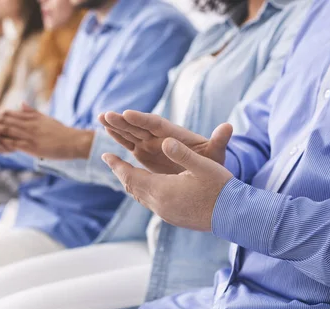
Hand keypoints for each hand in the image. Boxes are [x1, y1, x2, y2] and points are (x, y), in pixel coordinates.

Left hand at [0, 104, 93, 158]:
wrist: (74, 141)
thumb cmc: (61, 132)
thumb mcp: (46, 118)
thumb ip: (32, 112)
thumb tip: (22, 104)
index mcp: (30, 118)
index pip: (6, 113)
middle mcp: (27, 124)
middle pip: (2, 118)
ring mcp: (29, 134)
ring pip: (5, 128)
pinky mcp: (32, 145)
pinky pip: (13, 142)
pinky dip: (0, 139)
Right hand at [100, 110, 232, 173]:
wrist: (206, 173)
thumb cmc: (213, 162)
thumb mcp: (216, 154)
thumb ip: (219, 141)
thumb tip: (229, 127)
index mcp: (175, 134)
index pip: (156, 124)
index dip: (142, 120)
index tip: (127, 114)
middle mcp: (161, 136)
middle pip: (139, 126)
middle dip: (123, 121)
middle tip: (106, 115)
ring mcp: (151, 144)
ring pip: (131, 133)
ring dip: (116, 126)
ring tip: (101, 117)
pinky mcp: (145, 153)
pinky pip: (129, 143)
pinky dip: (118, 137)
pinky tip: (105, 130)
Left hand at [103, 125, 234, 230]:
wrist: (234, 217)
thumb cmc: (220, 189)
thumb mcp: (203, 166)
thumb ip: (182, 153)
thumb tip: (164, 141)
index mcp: (162, 190)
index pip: (131, 176)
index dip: (117, 165)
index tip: (105, 154)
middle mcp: (159, 205)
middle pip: (132, 187)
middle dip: (121, 173)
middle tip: (111, 161)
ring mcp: (166, 214)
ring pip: (141, 197)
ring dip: (131, 183)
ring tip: (126, 172)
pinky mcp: (174, 219)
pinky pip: (150, 203)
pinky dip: (143, 192)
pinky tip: (148, 187)